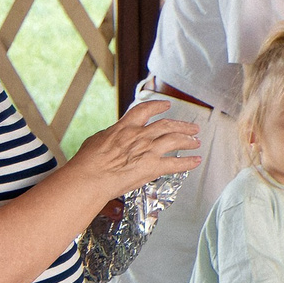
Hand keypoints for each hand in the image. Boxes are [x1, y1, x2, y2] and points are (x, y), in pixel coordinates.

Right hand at [64, 99, 201, 199]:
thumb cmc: (87, 162)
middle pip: (167, 125)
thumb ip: (110, 136)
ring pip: (175, 140)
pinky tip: (195, 161)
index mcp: (125, 127)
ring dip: (188, 140)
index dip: (157, 106)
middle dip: (182, 125)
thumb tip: (111, 136)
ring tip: (196, 141)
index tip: (166, 105)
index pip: (145, 110)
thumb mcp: (96, 140)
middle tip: (191, 127)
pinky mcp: (153, 167)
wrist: (90, 177)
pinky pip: (176, 164)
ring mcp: (148, 150)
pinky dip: (188, 162)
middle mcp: (140, 136)